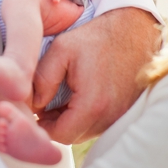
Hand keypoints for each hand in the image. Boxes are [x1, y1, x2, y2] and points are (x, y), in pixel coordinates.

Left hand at [32, 7, 160, 143]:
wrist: (133, 31)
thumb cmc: (96, 38)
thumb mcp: (61, 49)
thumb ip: (43, 78)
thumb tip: (34, 104)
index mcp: (93, 104)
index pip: (61, 135)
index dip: (42, 126)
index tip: (34, 110)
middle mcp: (110, 116)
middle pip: (73, 137)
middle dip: (53, 124)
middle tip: (42, 104)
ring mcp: (120, 116)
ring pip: (85, 132)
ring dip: (68, 121)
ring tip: (57, 98)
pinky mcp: (124, 112)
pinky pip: (98, 124)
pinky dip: (83, 117)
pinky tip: (74, 98)